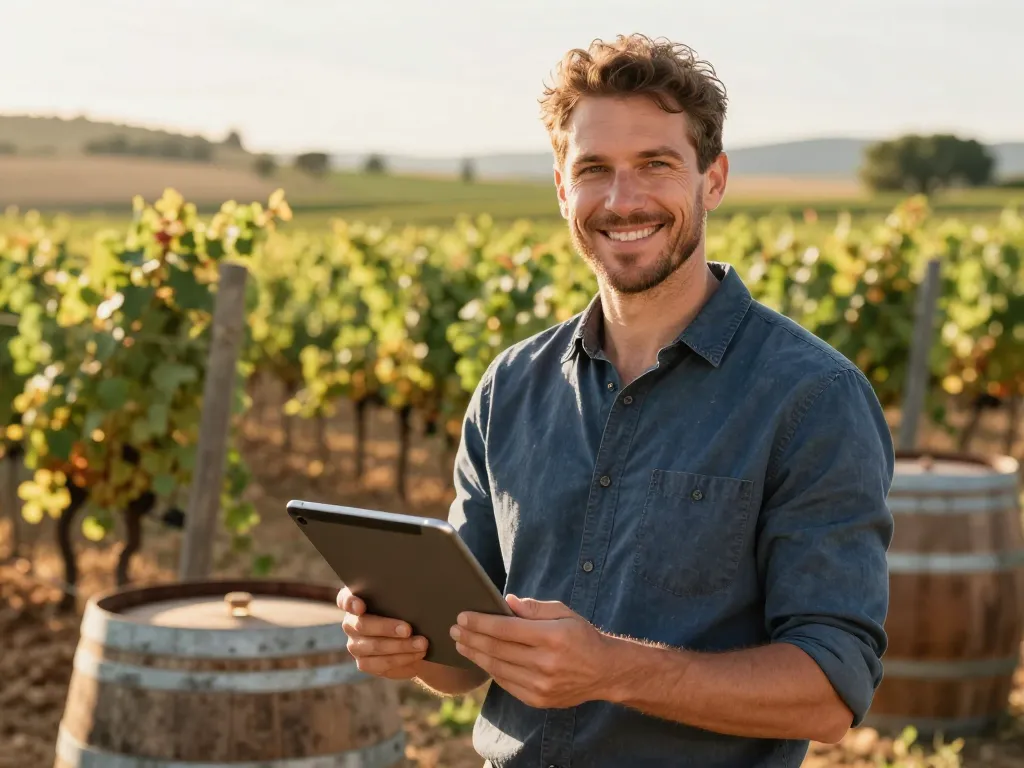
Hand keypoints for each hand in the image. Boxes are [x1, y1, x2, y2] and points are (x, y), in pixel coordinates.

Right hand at [337, 586, 428, 679]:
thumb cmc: (410, 611)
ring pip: (374, 646)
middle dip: (387, 627)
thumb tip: (418, 596)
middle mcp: (351, 623)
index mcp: (357, 601)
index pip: (345, 599)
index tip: (361, 606)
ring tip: (422, 644)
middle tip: (408, 629)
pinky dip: (402, 659)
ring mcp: (355, 645)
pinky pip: (381, 664)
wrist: (416, 639)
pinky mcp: (365, 663)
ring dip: (400, 646)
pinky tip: (417, 654)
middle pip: (362, 625)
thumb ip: (403, 598)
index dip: (350, 602)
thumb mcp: (407, 602)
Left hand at [450, 594, 613, 708]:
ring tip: (461, 644)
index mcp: (551, 636)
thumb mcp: (564, 613)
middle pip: (497, 649)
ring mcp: (541, 685)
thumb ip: (534, 608)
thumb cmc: (582, 637)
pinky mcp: (538, 700)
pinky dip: (491, 670)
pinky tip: (481, 659)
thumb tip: (505, 602)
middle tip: (454, 629)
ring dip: (475, 655)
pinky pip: (506, 683)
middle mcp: (545, 662)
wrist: (604, 672)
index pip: (505, 629)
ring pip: (497, 668)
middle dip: (471, 638)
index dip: (480, 622)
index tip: (463, 616)